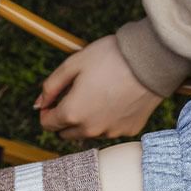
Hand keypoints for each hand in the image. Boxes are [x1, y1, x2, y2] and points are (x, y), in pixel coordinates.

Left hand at [36, 34, 162, 139]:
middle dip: (64, 118)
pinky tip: (116, 99)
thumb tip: (38, 104)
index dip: (47, 111)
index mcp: (72, 113)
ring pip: (87, 133)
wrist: (152, 59)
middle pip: (65, 133)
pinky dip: (107, 119)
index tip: (54, 99)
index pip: (47, 124)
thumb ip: (50, 87)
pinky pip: (110, 130)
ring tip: (99, 94)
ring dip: (86, 120)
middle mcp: (90, 129)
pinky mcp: (129, 130)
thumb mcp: (73, 64)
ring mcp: (111, 132)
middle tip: (77, 95)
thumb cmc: (110, 57)